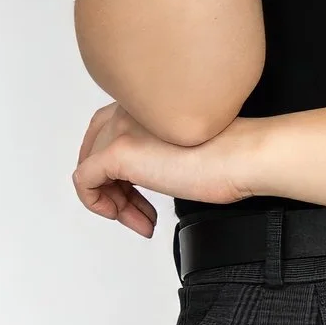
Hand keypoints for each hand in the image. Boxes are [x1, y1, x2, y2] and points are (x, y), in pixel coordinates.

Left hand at [73, 100, 258, 235]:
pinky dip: (97, 204)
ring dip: (114, 201)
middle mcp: (128, 109)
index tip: (144, 195)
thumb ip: (159, 150)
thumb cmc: (229, 155)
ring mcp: (120, 130)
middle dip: (114, 186)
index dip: (121, 169)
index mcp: (145, 103)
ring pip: (91, 168)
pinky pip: (84, 182)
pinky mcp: (117, 152)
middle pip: (96, 150)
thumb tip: (151, 173)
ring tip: (140, 220)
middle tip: (138, 211)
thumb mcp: (183, 146)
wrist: (242, 157)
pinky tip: (124, 216)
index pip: (110, 131)